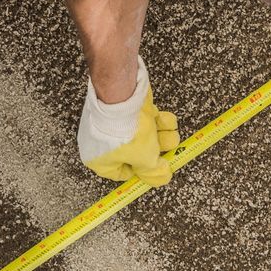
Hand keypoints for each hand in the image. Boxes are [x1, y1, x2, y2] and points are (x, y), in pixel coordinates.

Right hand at [77, 59, 179, 186]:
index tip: (155, 171)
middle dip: (156, 151)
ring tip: (171, 134)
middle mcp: (104, 142)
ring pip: (144, 135)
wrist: (122, 93)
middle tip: (168, 151)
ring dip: (162, 136)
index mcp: (99, 159)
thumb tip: (160, 177)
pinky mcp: (128, 109)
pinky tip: (166, 121)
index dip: (141, 173)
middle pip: (136, 152)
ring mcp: (116, 124)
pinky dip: (159, 121)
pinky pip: (146, 119)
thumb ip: (153, 170)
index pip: (121, 173)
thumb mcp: (144, 158)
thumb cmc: (124, 128)